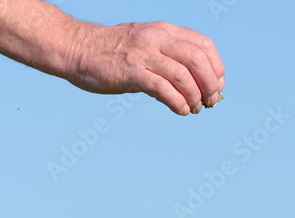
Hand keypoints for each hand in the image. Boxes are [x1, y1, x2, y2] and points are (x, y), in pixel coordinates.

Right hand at [67, 20, 224, 114]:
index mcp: (165, 31)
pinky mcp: (132, 72)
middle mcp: (157, 38)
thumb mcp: (148, 46)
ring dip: (195, 97)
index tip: (217, 86)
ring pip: (184, 76)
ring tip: (194, 109)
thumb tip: (197, 86)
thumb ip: (171, 60)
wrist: (77, 49)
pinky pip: (163, 89)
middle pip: (199, 60)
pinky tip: (180, 110)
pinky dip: (178, 103)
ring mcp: (144, 54)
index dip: (217, 68)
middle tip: (210, 101)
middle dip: (211, 85)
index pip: (204, 45)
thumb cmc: (115, 53)